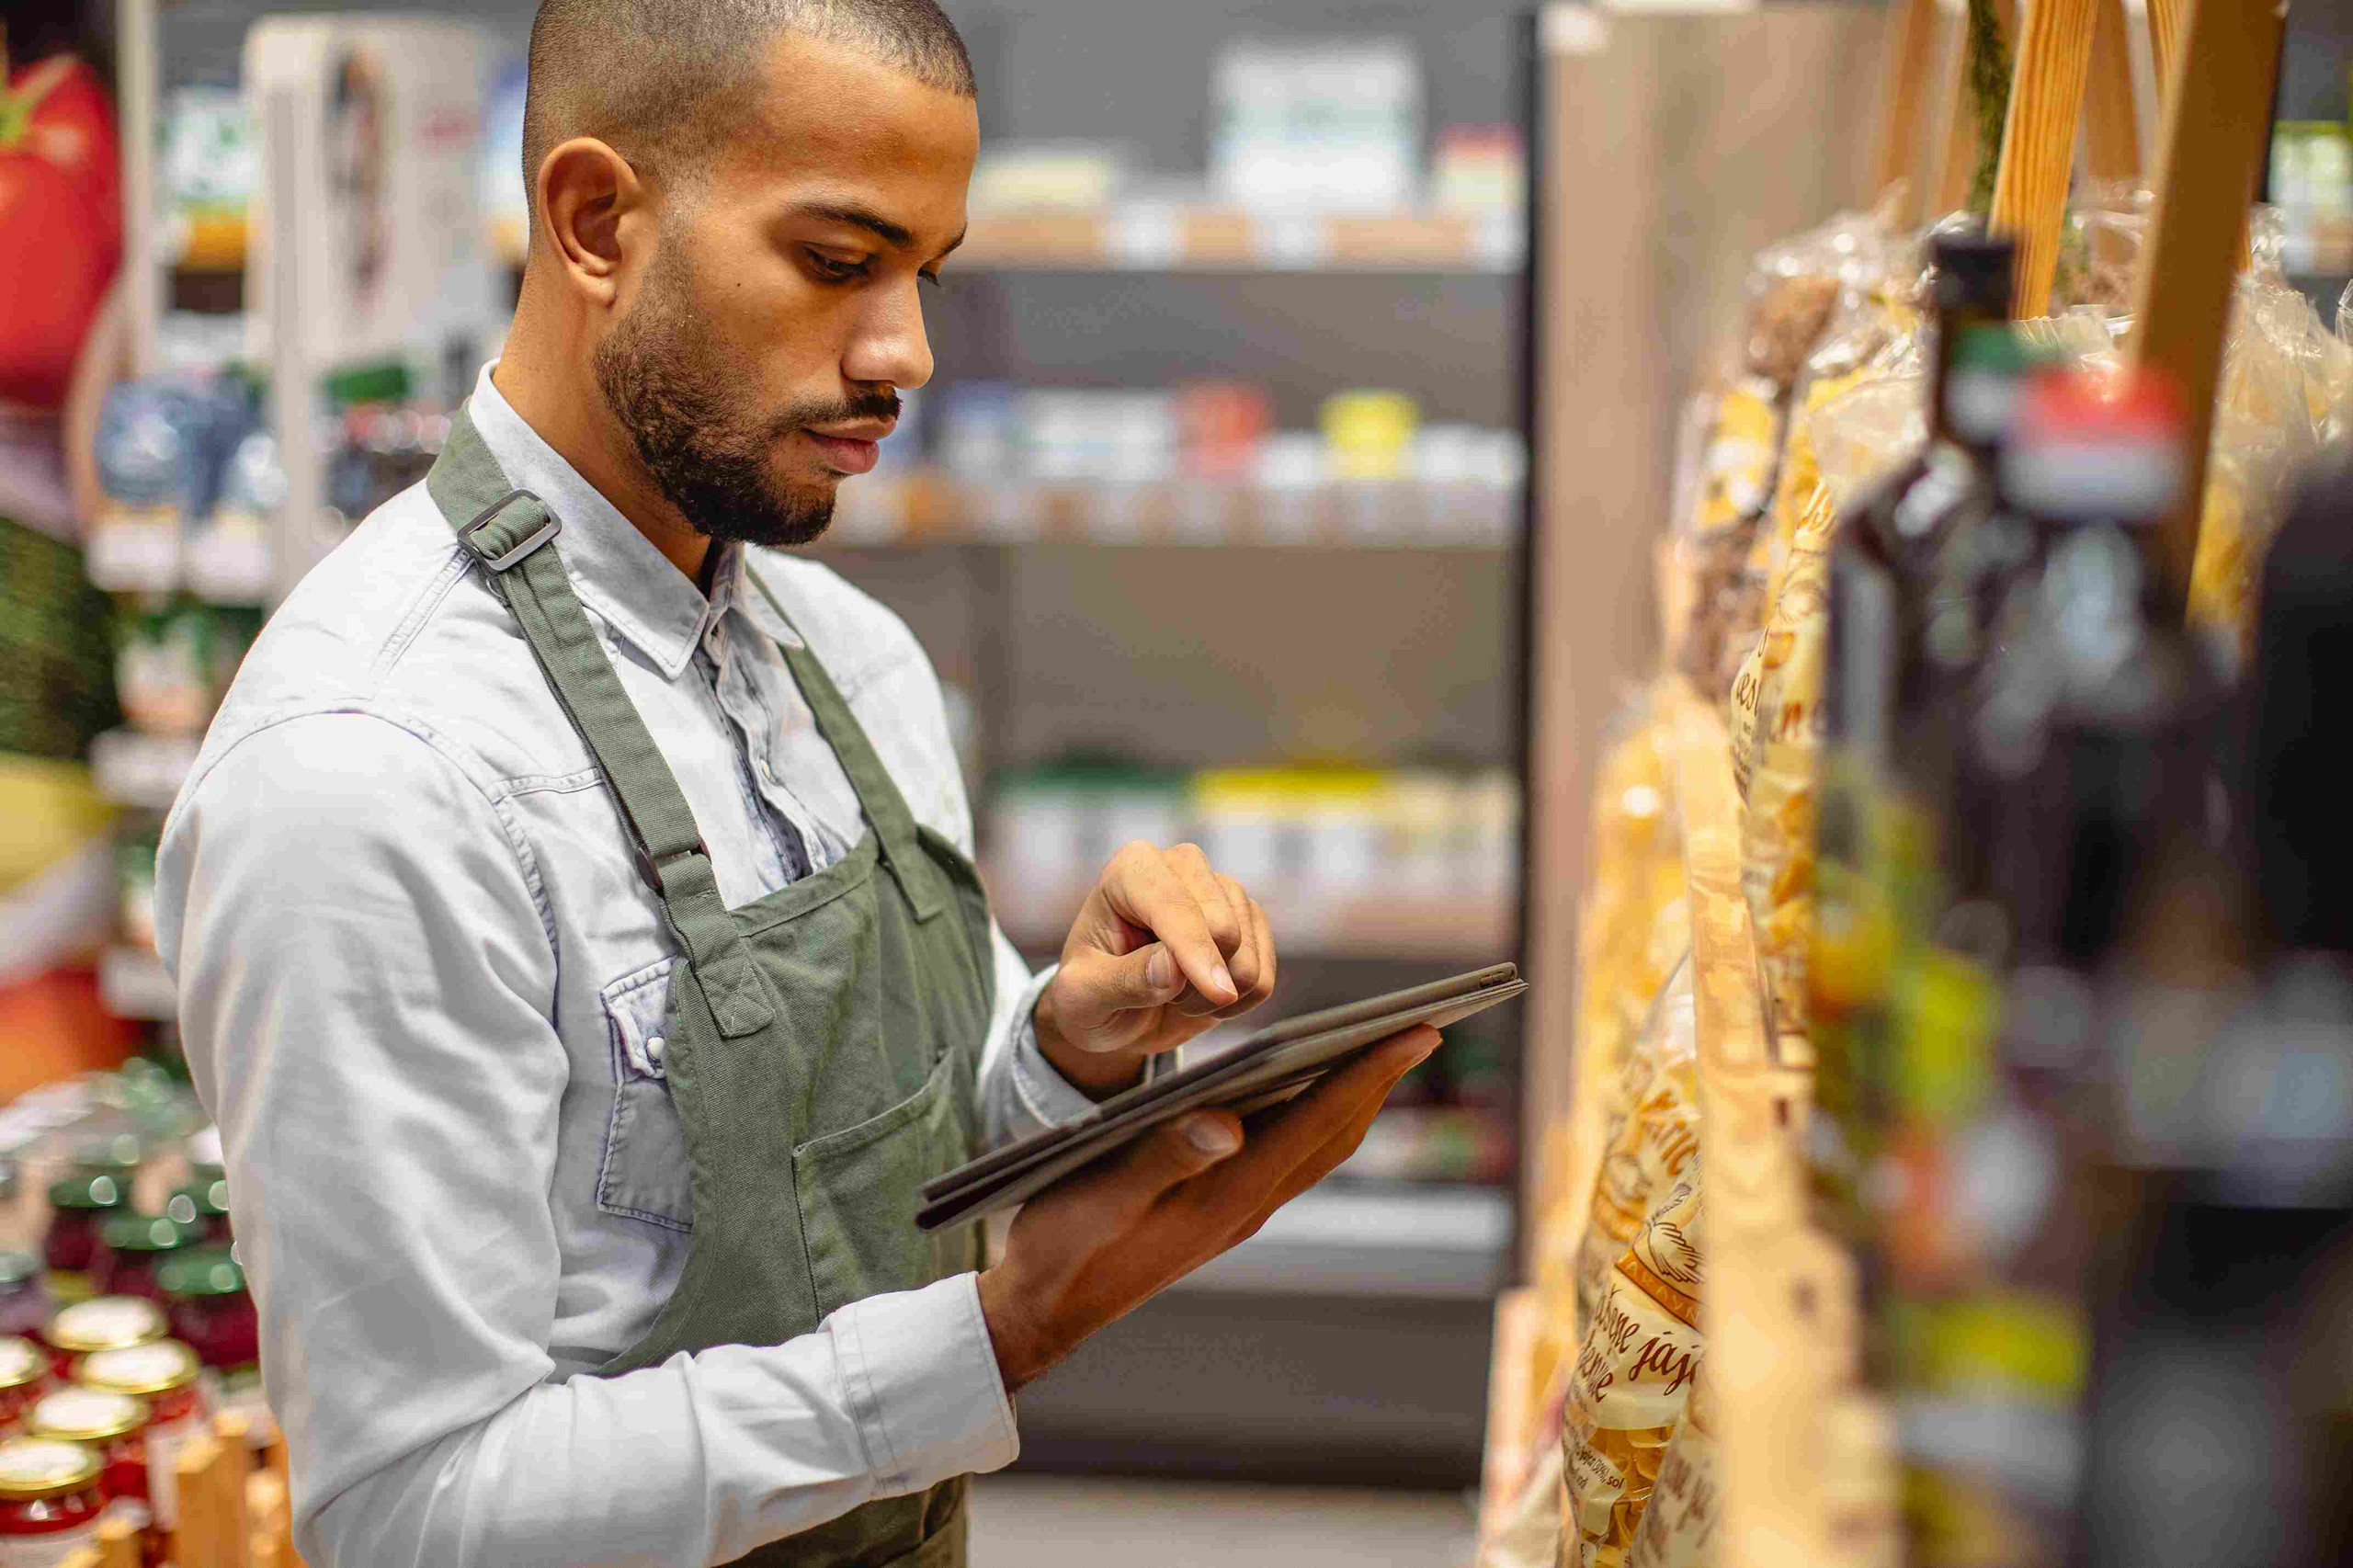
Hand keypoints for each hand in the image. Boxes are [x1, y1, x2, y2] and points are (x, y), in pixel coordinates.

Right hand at [976, 1023, 1440, 1390]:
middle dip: (1379, 1078)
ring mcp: (1236, 1211)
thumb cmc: (1066, 1245)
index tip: (1420, 1030)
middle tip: (1420, 1024)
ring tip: (1378, 1044)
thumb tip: (1228, 1122)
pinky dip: (1311, 1114)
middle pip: (1335, 1133)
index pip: (1318, 1122)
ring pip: (1316, 1146)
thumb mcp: (1102, 1192)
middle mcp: (1245, 1205)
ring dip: (1352, 1096)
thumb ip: (1163, 1154)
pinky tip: (1302, 1085)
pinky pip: (1287, 1156)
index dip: (1372, 1073)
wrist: (1043, 1308)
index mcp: (1225, 1195)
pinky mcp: (1219, 1211)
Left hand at [1031, 842, 1276, 1096]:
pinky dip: (1240, 1001)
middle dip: (1198, 980)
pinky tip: (1207, 999)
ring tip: (1177, 997)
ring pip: (1247, 951)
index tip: (1216, 993)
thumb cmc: (1090, 997)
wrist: (1114, 1013)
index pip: (1174, 904)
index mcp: (1130, 870)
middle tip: (1161, 995)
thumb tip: (1172, 968)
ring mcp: (1220, 891)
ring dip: (1216, 995)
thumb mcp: (1084, 998)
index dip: (1196, 951)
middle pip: (1223, 925)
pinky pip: (1266, 973)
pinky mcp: (1248, 921)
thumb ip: (1122, 981)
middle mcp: (1181, 867)